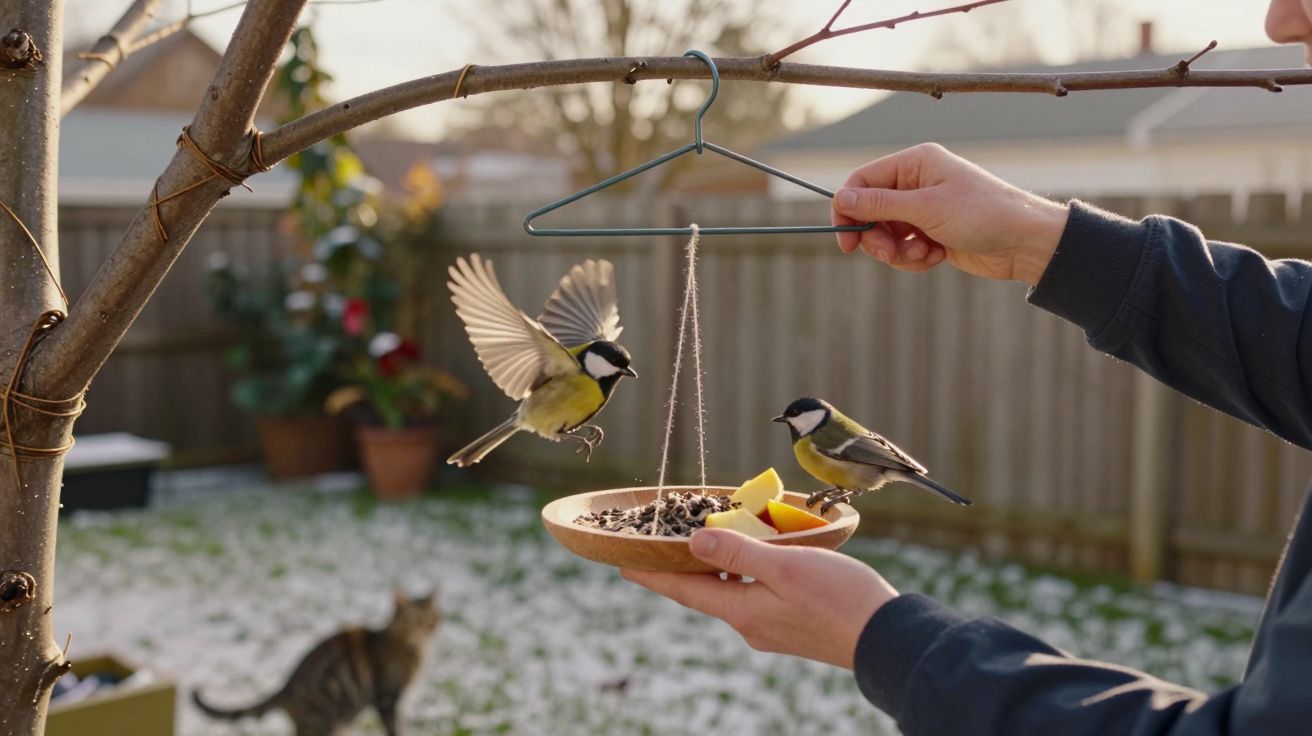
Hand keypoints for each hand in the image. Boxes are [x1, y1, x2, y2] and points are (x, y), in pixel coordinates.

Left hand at [621, 529, 897, 668]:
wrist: (887, 637)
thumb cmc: (839, 598)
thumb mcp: (785, 567)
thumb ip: (739, 554)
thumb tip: (695, 544)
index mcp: (743, 612)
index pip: (685, 590)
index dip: (653, 575)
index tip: (623, 564)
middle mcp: (752, 624)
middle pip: (705, 592)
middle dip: (682, 569)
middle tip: (657, 548)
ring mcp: (773, 628)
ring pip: (732, 592)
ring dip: (717, 569)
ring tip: (703, 544)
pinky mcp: (794, 625)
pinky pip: (756, 595)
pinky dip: (746, 574)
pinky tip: (756, 558)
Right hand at [831, 143, 1069, 285]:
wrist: (1024, 243)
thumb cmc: (982, 215)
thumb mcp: (927, 208)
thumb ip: (881, 204)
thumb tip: (841, 198)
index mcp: (915, 164)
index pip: (862, 181)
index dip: (848, 210)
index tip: (846, 239)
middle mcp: (916, 183)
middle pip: (870, 212)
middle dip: (877, 237)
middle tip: (889, 253)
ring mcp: (924, 210)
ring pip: (886, 235)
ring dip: (898, 251)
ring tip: (923, 254)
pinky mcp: (931, 234)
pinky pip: (904, 249)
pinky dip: (914, 258)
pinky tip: (936, 257)